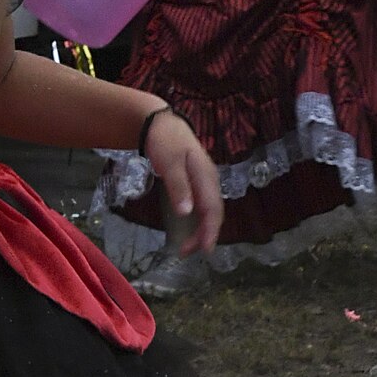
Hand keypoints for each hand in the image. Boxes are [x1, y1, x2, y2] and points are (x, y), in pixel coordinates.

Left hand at [145, 110, 222, 256]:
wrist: (162, 123)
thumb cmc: (165, 142)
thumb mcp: (169, 163)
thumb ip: (178, 187)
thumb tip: (187, 213)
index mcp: (206, 176)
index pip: (213, 209)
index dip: (210, 231)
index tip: (204, 250)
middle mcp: (210, 181)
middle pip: (214, 213)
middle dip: (204, 235)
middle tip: (186, 253)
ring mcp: (206, 181)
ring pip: (210, 211)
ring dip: (201, 230)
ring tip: (186, 247)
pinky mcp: (199, 183)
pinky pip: (204, 206)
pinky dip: (198, 221)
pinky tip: (190, 229)